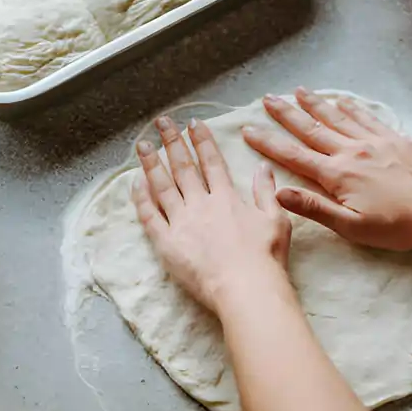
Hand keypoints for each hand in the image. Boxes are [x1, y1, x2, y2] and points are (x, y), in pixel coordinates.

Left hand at [133, 116, 291, 314]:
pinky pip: (150, 215)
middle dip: (172, 141)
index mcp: (226, 198)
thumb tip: (263, 167)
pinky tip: (135, 182)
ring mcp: (181, 222)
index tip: (192, 123)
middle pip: (183, 167)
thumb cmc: (265, 258)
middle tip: (162, 122)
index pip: (211, 162)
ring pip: (162, 186)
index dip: (201, 140)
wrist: (246, 288)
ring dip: (152, 163)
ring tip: (143, 145)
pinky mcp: (167, 243)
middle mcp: (201, 204)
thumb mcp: (276, 219)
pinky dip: (141, 198)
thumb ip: (266, 192)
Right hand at [242, 89, 411, 250]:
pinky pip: (366, 117)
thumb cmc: (396, 226)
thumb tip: (278, 192)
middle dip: (286, 113)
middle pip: (311, 128)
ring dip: (315, 103)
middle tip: (266, 99)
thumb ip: (313, 207)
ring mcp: (373, 141)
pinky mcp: (393, 139)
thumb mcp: (350, 226)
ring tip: (297, 90)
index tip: (248, 130)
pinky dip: (351, 107)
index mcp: (336, 174)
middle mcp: (350, 151)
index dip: (268, 142)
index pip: (293, 154)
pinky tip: (342, 100)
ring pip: (337, 117)